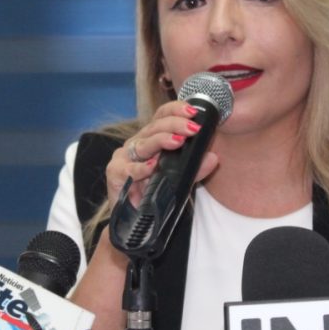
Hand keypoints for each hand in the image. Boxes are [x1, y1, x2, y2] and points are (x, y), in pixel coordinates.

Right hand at [104, 100, 219, 208]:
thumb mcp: (179, 179)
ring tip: (178, 141)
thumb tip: (213, 158)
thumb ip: (195, 169)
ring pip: (143, 144)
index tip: (193, 111)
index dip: (176, 110)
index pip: (162, 116)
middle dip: (175, 125)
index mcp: (151, 138)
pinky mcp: (116, 173)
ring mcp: (124, 157)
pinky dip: (142, 168)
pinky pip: (130, 169)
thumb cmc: (154, 192)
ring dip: (161, 141)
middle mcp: (137, 143)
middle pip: (154, 127)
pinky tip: (152, 166)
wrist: (134, 219)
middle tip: (193, 128)